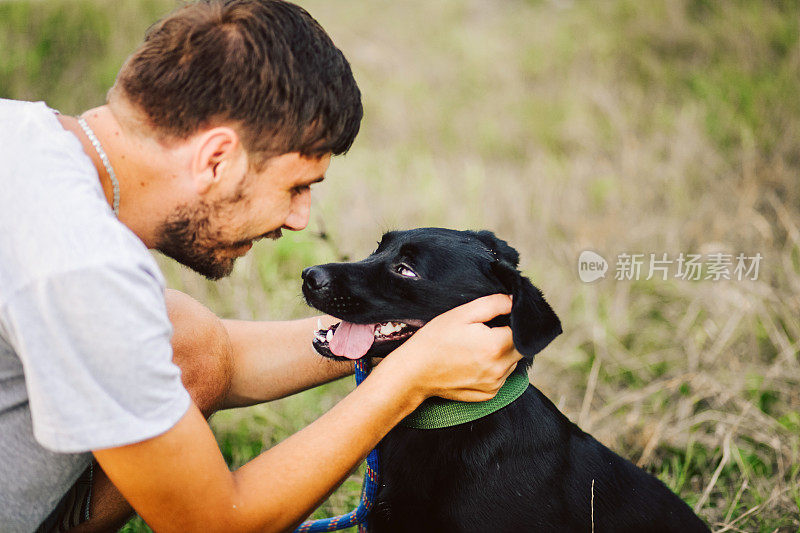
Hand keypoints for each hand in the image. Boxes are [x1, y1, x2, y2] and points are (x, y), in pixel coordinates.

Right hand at [384, 294, 519, 402]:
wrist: (415, 371)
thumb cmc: (436, 339)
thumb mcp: (463, 313)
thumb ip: (494, 304)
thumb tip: (515, 302)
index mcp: (496, 346)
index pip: (522, 330)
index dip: (513, 320)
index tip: (498, 318)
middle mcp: (500, 369)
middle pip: (521, 348)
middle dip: (509, 337)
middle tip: (486, 331)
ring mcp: (494, 385)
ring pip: (512, 363)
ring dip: (503, 353)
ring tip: (477, 346)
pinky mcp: (488, 395)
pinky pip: (501, 377)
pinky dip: (494, 367)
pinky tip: (474, 361)